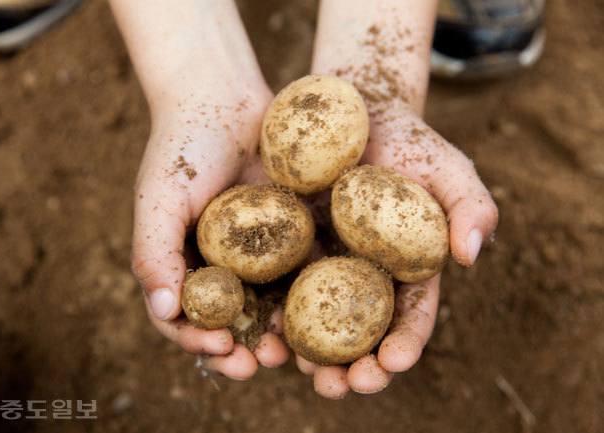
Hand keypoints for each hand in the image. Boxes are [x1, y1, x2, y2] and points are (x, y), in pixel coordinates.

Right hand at [131, 89, 289, 379]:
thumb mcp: (158, 198)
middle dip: (246, 350)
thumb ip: (152, 252)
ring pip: (271, 305)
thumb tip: (163, 311)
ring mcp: (259, 254)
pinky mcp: (293, 235)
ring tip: (296, 349)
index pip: (186, 318)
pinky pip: (303, 271)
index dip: (199, 342)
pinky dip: (313, 294)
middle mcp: (221, 267)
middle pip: (231, 322)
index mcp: (182, 266)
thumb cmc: (182, 148)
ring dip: (282, 332)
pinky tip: (327, 307)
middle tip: (264, 364)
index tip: (222, 351)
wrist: (225, 99)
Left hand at [296, 108, 498, 398]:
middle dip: (355, 366)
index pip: (410, 315)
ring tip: (301, 371)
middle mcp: (365, 275)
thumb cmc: (408, 141)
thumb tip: (472, 254)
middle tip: (342, 387)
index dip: (405, 343)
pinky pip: (281, 284)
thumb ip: (471, 206)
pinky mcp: (289, 246)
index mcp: (406, 268)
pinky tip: (265, 330)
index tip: (395, 363)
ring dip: (311, 353)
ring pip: (318, 320)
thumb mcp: (447, 167)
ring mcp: (325, 262)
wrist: (356, 110)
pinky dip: (275, 312)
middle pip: (361, 331)